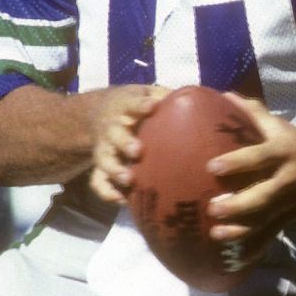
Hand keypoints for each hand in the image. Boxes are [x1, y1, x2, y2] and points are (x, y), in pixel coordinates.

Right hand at [89, 84, 168, 206]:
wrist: (101, 113)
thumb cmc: (135, 105)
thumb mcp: (148, 94)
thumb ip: (166, 97)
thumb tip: (198, 99)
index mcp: (125, 107)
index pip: (131, 103)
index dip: (140, 105)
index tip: (151, 106)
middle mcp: (112, 128)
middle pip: (114, 135)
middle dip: (125, 143)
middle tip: (138, 151)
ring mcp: (104, 149)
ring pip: (104, 160)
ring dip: (115, 170)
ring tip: (128, 180)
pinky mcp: (100, 166)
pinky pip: (97, 181)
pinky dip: (106, 192)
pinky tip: (122, 200)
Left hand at [207, 97, 295, 244]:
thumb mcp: (283, 127)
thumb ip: (254, 114)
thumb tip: (224, 96)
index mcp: (285, 153)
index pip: (259, 157)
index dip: (237, 162)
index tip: (212, 167)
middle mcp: (288, 180)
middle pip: (263, 196)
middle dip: (239, 205)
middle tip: (213, 208)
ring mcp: (290, 203)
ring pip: (266, 220)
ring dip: (241, 231)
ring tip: (216, 235)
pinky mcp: (290, 219)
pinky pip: (272, 236)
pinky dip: (256, 249)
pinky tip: (237, 260)